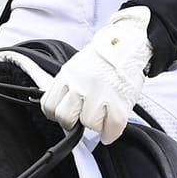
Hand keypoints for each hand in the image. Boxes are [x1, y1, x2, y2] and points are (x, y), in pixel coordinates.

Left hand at [41, 6, 153, 143]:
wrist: (128, 44)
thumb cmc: (102, 59)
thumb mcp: (75, 67)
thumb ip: (66, 85)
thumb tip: (60, 107)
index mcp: (67, 75)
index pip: (48, 105)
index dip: (56, 114)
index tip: (65, 114)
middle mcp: (80, 85)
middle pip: (65, 117)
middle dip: (72, 122)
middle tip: (81, 117)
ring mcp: (100, 94)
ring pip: (89, 124)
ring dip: (95, 124)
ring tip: (101, 115)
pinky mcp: (119, 104)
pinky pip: (111, 129)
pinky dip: (111, 132)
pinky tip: (110, 127)